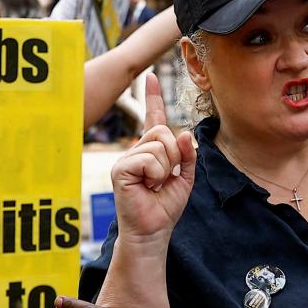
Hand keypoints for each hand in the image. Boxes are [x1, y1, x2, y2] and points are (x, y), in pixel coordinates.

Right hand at [111, 73, 195, 243]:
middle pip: (163, 131)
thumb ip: (185, 155)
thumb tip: (181, 134)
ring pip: (159, 144)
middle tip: (164, 179)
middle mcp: (136, 150)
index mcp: (151, 151)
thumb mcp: (185, 178)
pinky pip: (150, 159)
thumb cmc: (165, 207)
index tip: (151, 76)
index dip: (153, 97)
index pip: (154, 119)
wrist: (153, 231)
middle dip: (173, 156)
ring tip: (155, 185)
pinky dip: (157, 175)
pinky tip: (147, 187)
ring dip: (166, 168)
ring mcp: (126, 158)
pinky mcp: (121, 169)